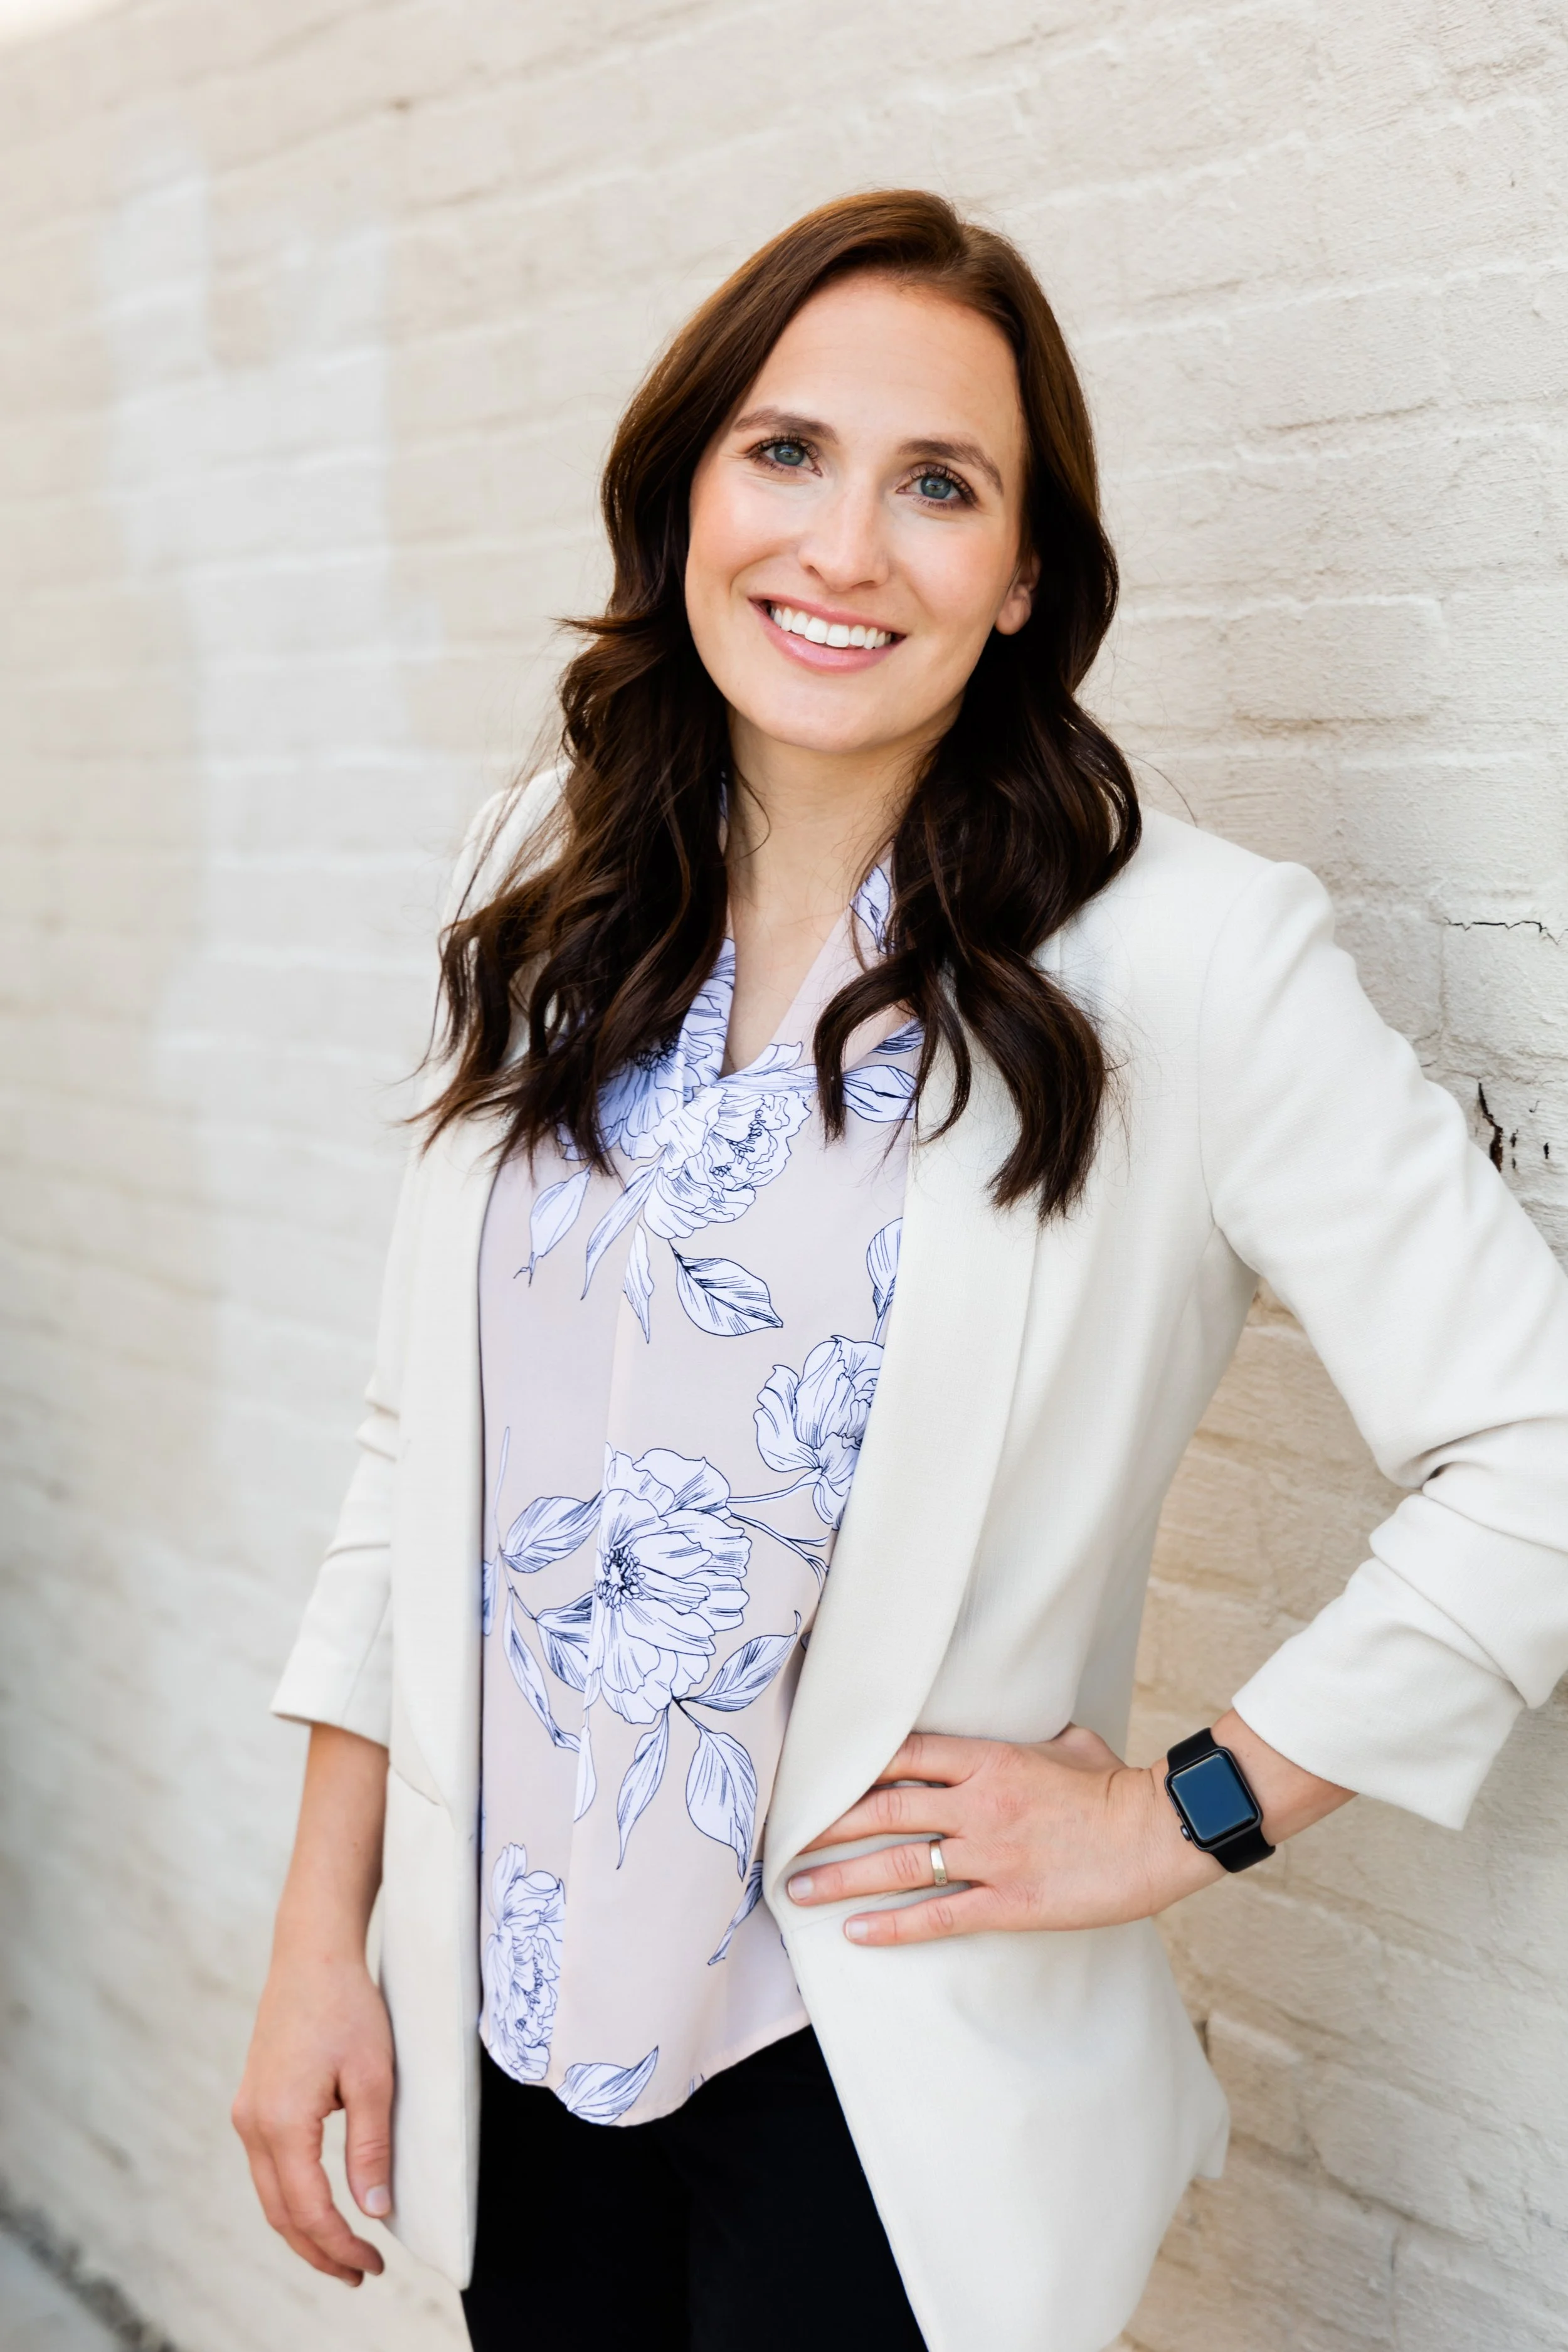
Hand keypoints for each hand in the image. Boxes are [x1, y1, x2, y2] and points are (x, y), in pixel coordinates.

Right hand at [233, 1723, 392, 2284]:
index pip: (308, 2209)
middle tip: (360, 2274)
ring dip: (303, 2229)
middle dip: (319, 2251)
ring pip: (270, 2194)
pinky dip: (291, 2197)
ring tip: (342, 2253)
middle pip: (281, 2213)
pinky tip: (320, 2206)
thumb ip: (370, 2144)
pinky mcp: (252, 2101)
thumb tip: (372, 2210)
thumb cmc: (348, 2006)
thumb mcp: (373, 2075)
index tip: (374, 2264)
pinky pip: (268, 2168)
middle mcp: (252, 2123)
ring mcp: (246, 2112)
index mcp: (280, 2121)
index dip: (340, 2245)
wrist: (312, 1953)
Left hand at [786, 1723, 1220, 1946]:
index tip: (818, 1778)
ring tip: (797, 1888)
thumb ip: (1029, 1739)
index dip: (856, 1768)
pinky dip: (893, 1925)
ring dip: (842, 1877)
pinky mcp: (1009, 1901)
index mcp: (989, 1758)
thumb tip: (1021, 1732)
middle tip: (784, 1837)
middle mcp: (978, 1803)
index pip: (904, 1755)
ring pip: (899, 1863)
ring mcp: (991, 1854)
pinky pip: (938, 1914)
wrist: (1156, 1832)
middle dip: (828, 1824)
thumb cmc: (1115, 1784)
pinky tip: (856, 1932)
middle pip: (885, 1809)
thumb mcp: (1068, 1743)